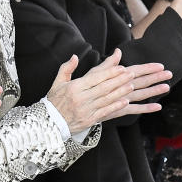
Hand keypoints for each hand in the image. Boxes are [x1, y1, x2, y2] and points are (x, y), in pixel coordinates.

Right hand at [46, 51, 170, 132]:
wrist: (49, 124)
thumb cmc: (54, 102)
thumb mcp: (57, 83)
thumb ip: (66, 69)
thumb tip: (74, 56)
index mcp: (74, 87)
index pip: (95, 78)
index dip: (110, 73)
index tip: (121, 68)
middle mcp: (81, 98)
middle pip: (104, 87)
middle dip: (119, 80)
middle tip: (132, 74)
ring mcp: (85, 110)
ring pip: (107, 99)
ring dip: (121, 92)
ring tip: (132, 85)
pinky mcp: (89, 120)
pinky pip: (105, 112)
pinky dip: (115, 106)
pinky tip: (125, 101)